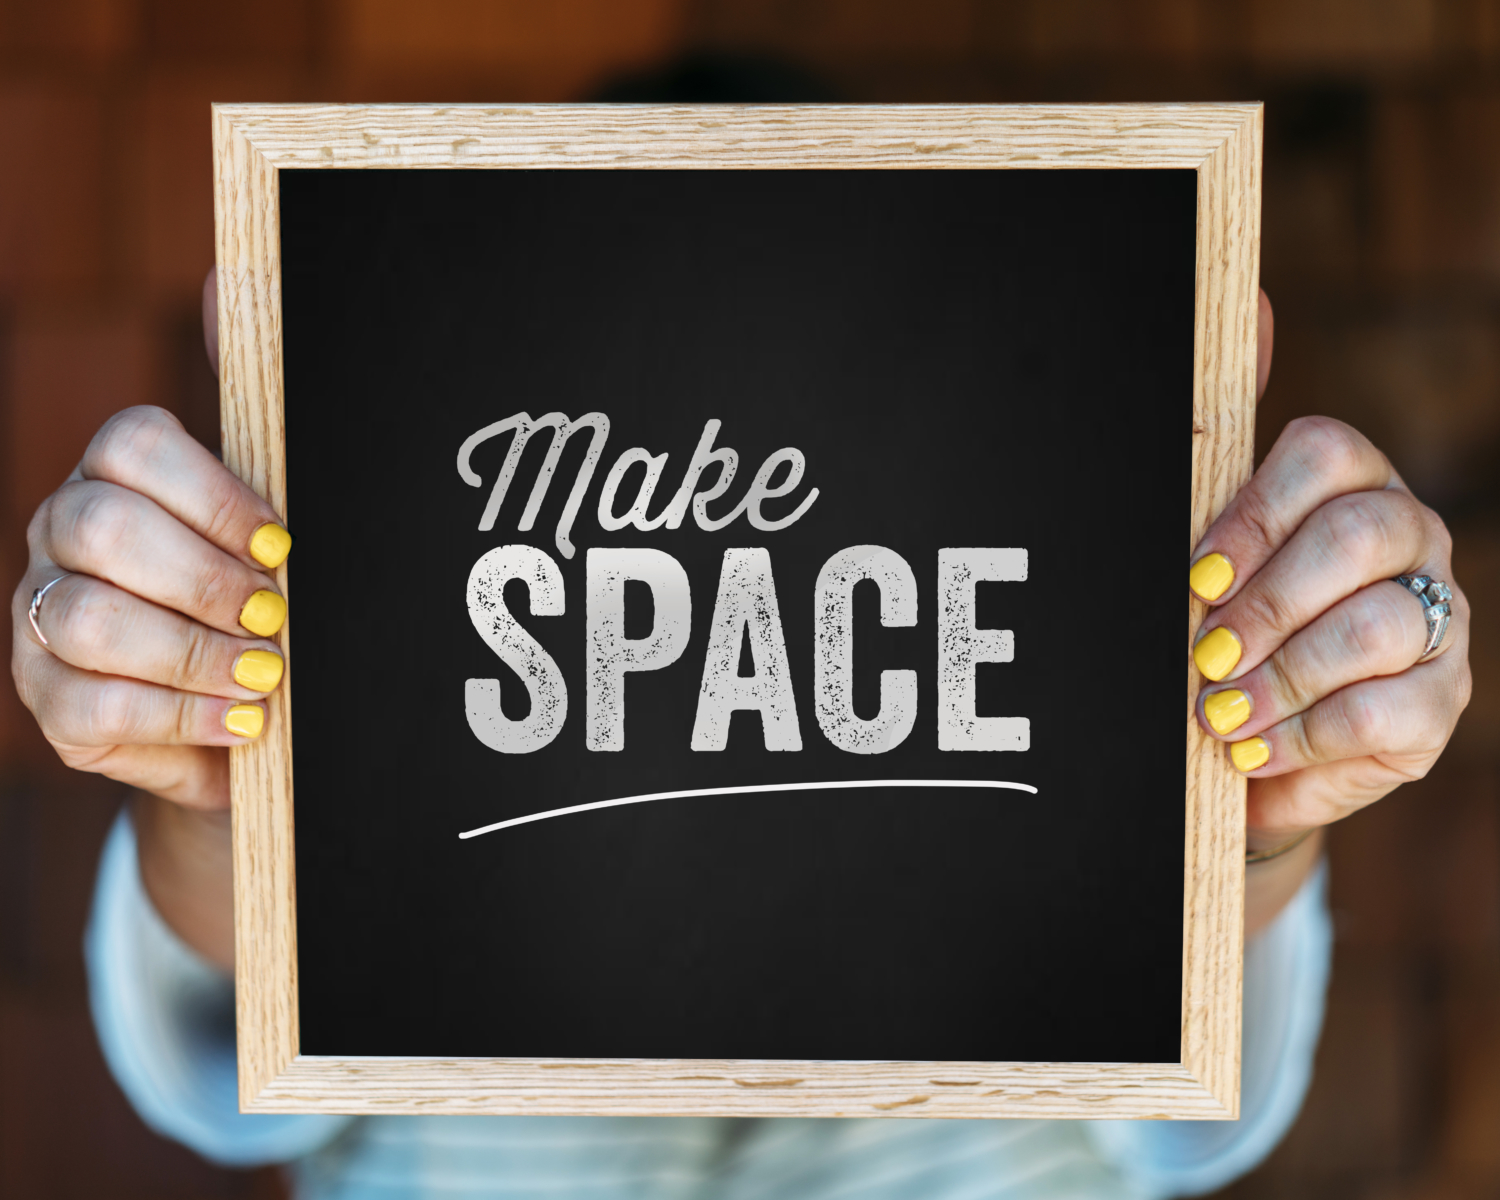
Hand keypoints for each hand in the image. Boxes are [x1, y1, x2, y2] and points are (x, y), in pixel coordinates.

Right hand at [10, 405, 292, 810]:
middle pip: (106, 529)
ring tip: (264, 676)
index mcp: (115, 474)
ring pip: (92, 621)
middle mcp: (61, 531)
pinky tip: (238, 720)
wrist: (235, 713)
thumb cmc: (257, 609)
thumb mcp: (272, 545)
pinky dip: (182, 717)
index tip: (280, 545)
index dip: (215, 496)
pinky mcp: (45, 696)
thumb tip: (231, 322)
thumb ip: (269, 485)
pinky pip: (96, 705)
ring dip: (195, 654)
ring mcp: (40, 613)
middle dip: (206, 580)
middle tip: (271, 617)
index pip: (134, 446)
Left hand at [1189, 297, 1470, 914]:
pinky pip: (1387, 713)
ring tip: (1217, 714)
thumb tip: (1252, 302)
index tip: (1196, 578)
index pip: (1326, 456)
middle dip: (1267, 606)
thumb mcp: (1199, 545)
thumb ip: (1213, 438)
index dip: (1254, 517)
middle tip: (1204, 656)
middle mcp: (1407, 537)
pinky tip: (1256, 748)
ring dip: (1281, 678)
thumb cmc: (1216, 627)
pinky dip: (1305, 736)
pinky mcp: (1439, 704)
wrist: (1241, 745)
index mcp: (1348, 481)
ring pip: (1377, 628)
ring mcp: (1436, 619)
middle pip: (1358, 539)